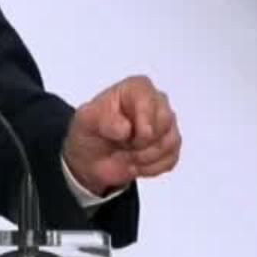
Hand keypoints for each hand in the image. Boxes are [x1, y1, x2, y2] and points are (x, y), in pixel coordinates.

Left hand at [62, 75, 179, 195]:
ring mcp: (166, 124)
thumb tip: (126, 128)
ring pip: (169, 142)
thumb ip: (103, 119)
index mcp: (136, 88)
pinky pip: (171, 159)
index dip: (140, 123)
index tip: (124, 135)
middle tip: (123, 145)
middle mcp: (156, 101)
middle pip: (164, 122)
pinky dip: (150, 167)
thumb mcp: (85, 121)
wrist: (92, 159)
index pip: (149, 101)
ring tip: (127, 154)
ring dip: (144, 157)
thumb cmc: (91, 131)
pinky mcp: (171, 146)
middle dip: (141, 142)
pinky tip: (135, 163)